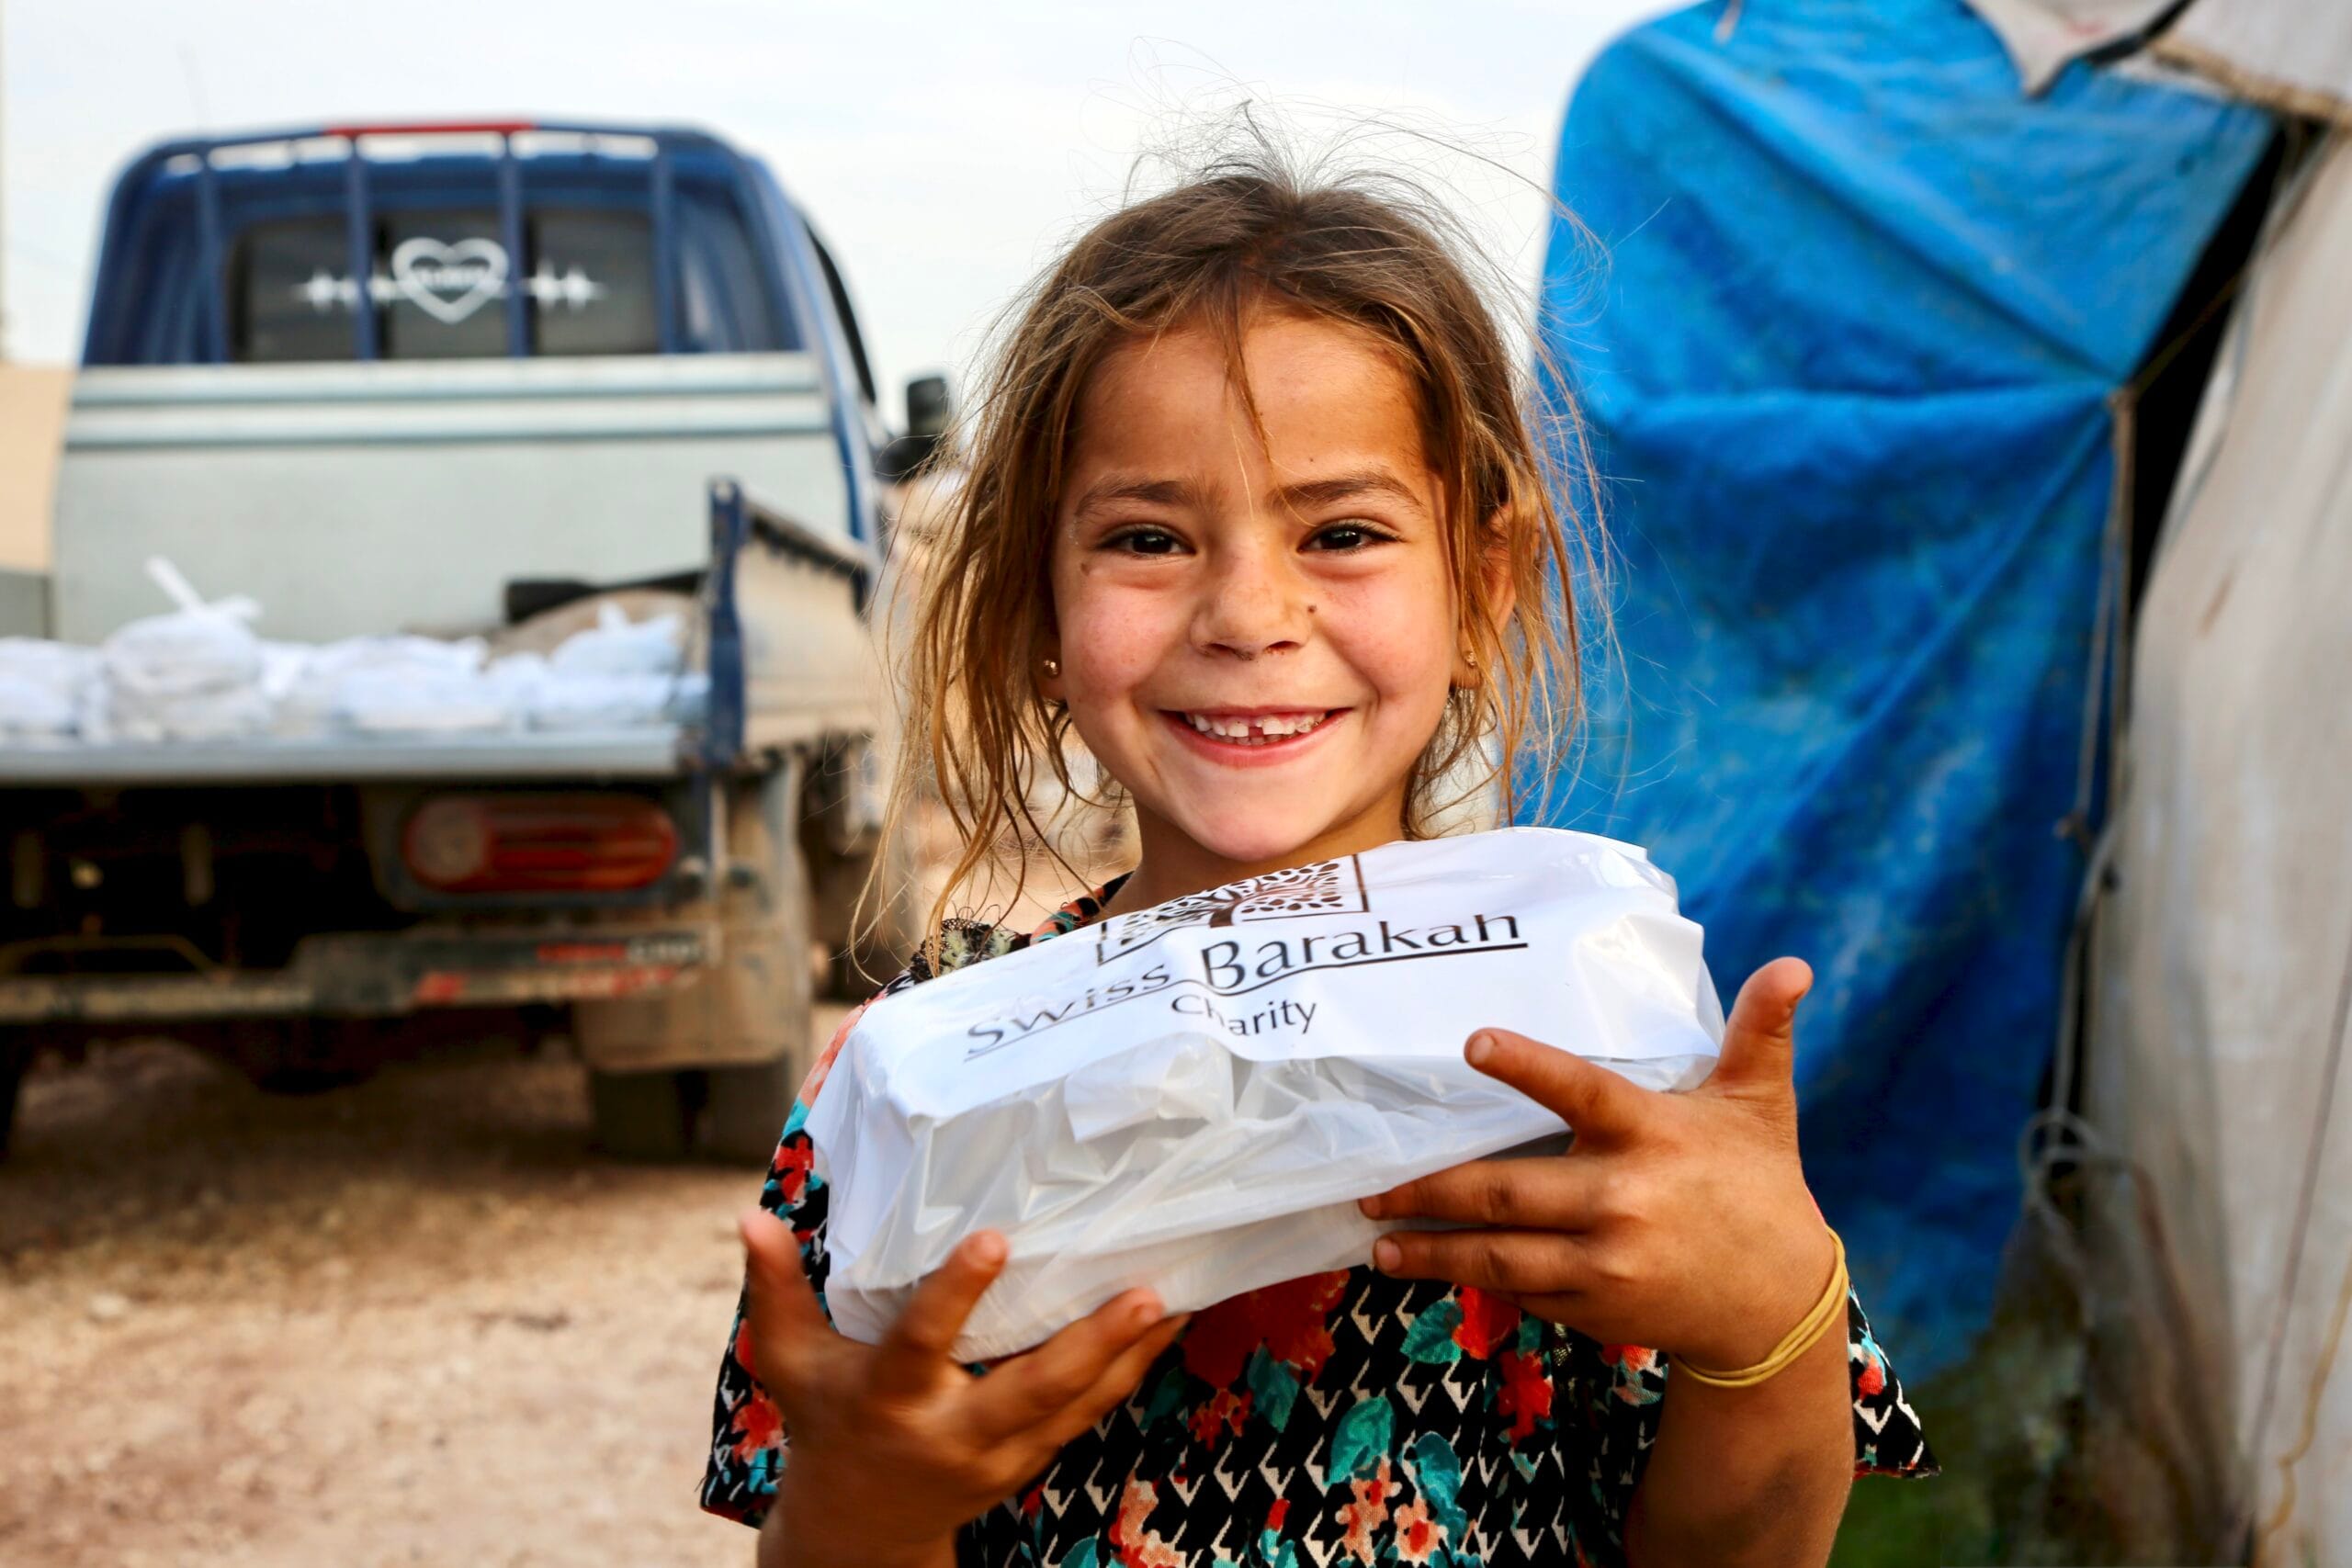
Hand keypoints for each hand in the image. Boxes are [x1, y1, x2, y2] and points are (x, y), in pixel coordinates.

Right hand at [738, 1213, 1187, 1560]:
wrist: (857, 1529)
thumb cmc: (823, 1422)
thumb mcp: (787, 1361)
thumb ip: (775, 1288)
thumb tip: (748, 1216)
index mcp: (888, 1398)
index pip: (923, 1344)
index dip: (956, 1295)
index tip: (994, 1239)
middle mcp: (950, 1431)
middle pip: (1030, 1390)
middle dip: (1090, 1344)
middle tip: (1143, 1291)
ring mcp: (998, 1454)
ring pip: (1075, 1406)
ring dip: (1130, 1356)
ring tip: (1177, 1297)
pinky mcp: (1029, 1459)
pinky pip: (1088, 1415)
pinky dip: (1129, 1372)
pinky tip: (1167, 1325)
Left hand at [1360, 957, 1834, 1369]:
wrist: (1778, 1307)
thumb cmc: (1761, 1187)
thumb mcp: (1763, 1105)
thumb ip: (1762, 1031)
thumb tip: (1791, 963)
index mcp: (1654, 1136)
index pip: (1583, 1092)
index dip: (1527, 1066)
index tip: (1472, 1041)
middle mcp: (1623, 1201)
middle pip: (1507, 1191)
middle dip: (1430, 1191)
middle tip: (1372, 1186)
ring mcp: (1605, 1264)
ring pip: (1500, 1256)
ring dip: (1432, 1251)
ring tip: (1379, 1243)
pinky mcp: (1594, 1308)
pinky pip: (1522, 1291)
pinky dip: (1478, 1280)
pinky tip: (1436, 1267)